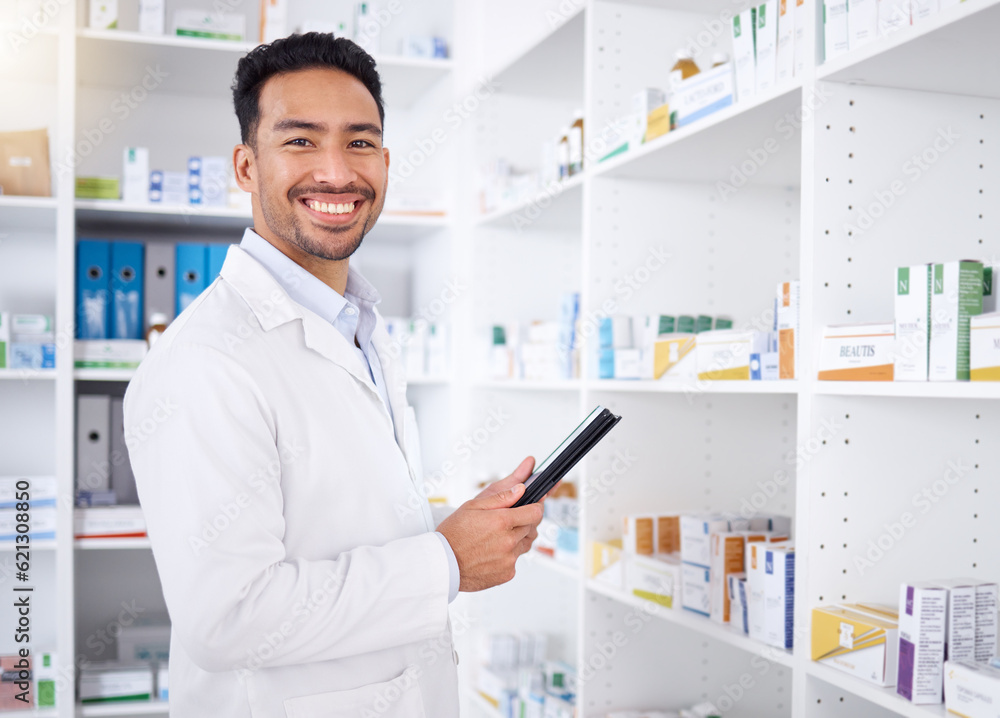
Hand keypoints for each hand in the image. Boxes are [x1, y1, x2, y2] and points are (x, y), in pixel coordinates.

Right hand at [437, 457, 543, 591]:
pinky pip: (516, 561)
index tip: (531, 506)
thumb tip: (521, 489)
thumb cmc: (453, 534)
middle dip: (524, 522)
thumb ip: (501, 497)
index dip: (535, 507)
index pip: (536, 512)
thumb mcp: (473, 506)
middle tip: (507, 522)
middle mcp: (509, 542)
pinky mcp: (507, 574)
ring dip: (517, 539)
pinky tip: (493, 552)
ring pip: (525, 545)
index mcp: (502, 521)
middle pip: (532, 528)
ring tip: (497, 537)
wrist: (442, 563)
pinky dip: (508, 556)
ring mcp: (509, 559)